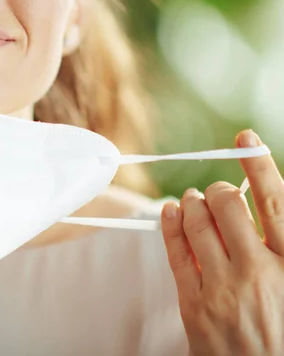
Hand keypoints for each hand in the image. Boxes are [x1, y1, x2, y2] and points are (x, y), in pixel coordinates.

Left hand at [161, 130, 283, 355]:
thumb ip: (282, 243)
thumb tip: (258, 203)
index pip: (275, 203)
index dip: (259, 165)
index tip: (246, 140)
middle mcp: (259, 272)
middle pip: (227, 206)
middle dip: (218, 189)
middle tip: (217, 191)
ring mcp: (222, 289)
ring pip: (197, 224)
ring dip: (192, 203)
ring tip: (195, 201)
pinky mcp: (195, 305)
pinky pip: (175, 253)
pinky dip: (170, 225)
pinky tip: (170, 211)